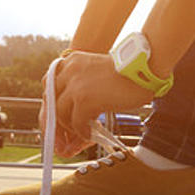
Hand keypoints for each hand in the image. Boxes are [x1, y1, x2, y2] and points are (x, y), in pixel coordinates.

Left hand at [39, 51, 154, 156]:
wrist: (144, 69)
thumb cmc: (129, 73)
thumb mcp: (98, 69)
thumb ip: (83, 80)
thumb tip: (75, 106)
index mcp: (72, 61)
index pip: (50, 85)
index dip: (52, 103)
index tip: (59, 116)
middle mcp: (70, 70)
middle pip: (51, 100)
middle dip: (56, 120)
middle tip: (64, 132)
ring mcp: (76, 85)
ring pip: (61, 114)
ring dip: (70, 127)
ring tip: (81, 132)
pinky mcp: (85, 100)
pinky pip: (76, 122)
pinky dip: (82, 132)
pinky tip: (90, 134)